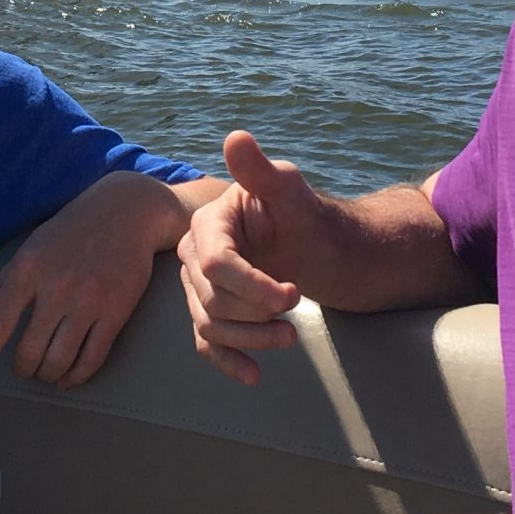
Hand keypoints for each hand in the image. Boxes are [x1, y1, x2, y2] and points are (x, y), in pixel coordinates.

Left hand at [0, 173, 172, 388]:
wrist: (126, 211)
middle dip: (23, 368)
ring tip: (46, 372)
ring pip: (60, 359)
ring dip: (48, 374)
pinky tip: (68, 378)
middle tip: (25, 368)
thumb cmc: (71, 231)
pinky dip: (77, 376)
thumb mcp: (31, 249)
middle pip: (29, 350)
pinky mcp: (116, 311)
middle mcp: (55, 287)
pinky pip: (93, 358)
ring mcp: (88, 301)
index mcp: (27, 270)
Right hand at [177, 131, 327, 386]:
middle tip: (297, 302)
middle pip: (211, 299)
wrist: (319, 247)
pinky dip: (228, 362)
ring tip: (291, 337)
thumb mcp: (290, 191)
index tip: (292, 294)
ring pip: (210, 326)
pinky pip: (207, 344)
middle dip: (257, 311)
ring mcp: (199, 286)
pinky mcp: (210, 311)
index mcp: (209, 224)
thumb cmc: (307, 216)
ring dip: (252, 339)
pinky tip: (254, 376)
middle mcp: (195, 254)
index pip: (216, 265)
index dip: (252, 285)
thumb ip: (261, 171)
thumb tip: (236, 137)